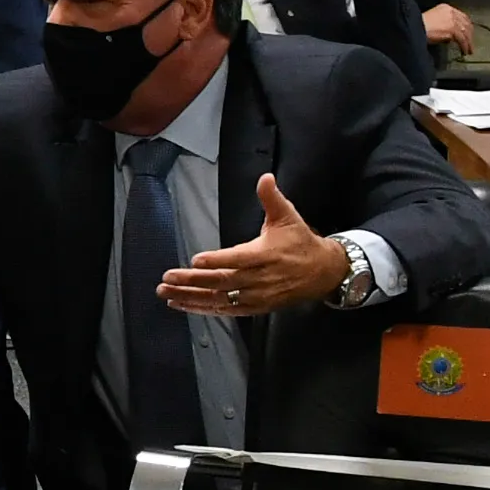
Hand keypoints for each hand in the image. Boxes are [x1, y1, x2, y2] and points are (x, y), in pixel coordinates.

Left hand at [160, 175, 354, 315]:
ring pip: (220, 299)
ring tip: (166, 294)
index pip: (239, 259)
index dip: (217, 260)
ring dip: (191, 298)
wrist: (323, 273)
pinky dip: (203, 309)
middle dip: (193, 281)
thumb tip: (265, 177)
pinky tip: (182, 305)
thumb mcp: (288, 217)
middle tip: (167, 278)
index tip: (195, 260)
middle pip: (223, 282)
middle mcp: (260, 278)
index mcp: (266, 255)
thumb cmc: (300, 242)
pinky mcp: (255, 308)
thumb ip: (272, 198)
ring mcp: (257, 296)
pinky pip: (226, 311)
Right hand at [423, 2, 474, 53]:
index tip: (468, 33)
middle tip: (471, 43)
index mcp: (445, 8)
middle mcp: (451, 12)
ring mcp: (452, 20)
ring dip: (468, 42)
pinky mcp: (452, 29)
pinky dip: (464, 46)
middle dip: (469, 34)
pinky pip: (462, 39)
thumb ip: (443, 25)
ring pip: (465, 32)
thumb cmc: (418, 26)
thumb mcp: (432, 21)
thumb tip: (450, 37)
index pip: (461, 16)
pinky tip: (464, 51)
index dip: (466, 26)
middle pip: (466, 24)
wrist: (414, 27)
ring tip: (469, 50)